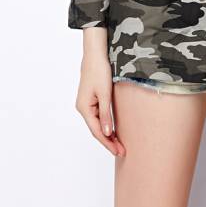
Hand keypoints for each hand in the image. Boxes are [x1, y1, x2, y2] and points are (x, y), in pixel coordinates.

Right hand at [75, 40, 125, 156]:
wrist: (95, 55)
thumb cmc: (99, 71)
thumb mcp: (105, 93)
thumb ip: (106, 114)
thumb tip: (107, 133)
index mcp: (84, 108)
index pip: (97, 131)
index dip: (108, 143)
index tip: (118, 151)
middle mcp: (83, 108)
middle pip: (97, 129)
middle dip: (109, 141)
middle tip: (122, 151)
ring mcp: (86, 104)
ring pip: (98, 124)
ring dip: (108, 134)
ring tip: (120, 144)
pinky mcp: (91, 100)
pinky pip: (99, 116)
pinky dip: (106, 124)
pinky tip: (114, 130)